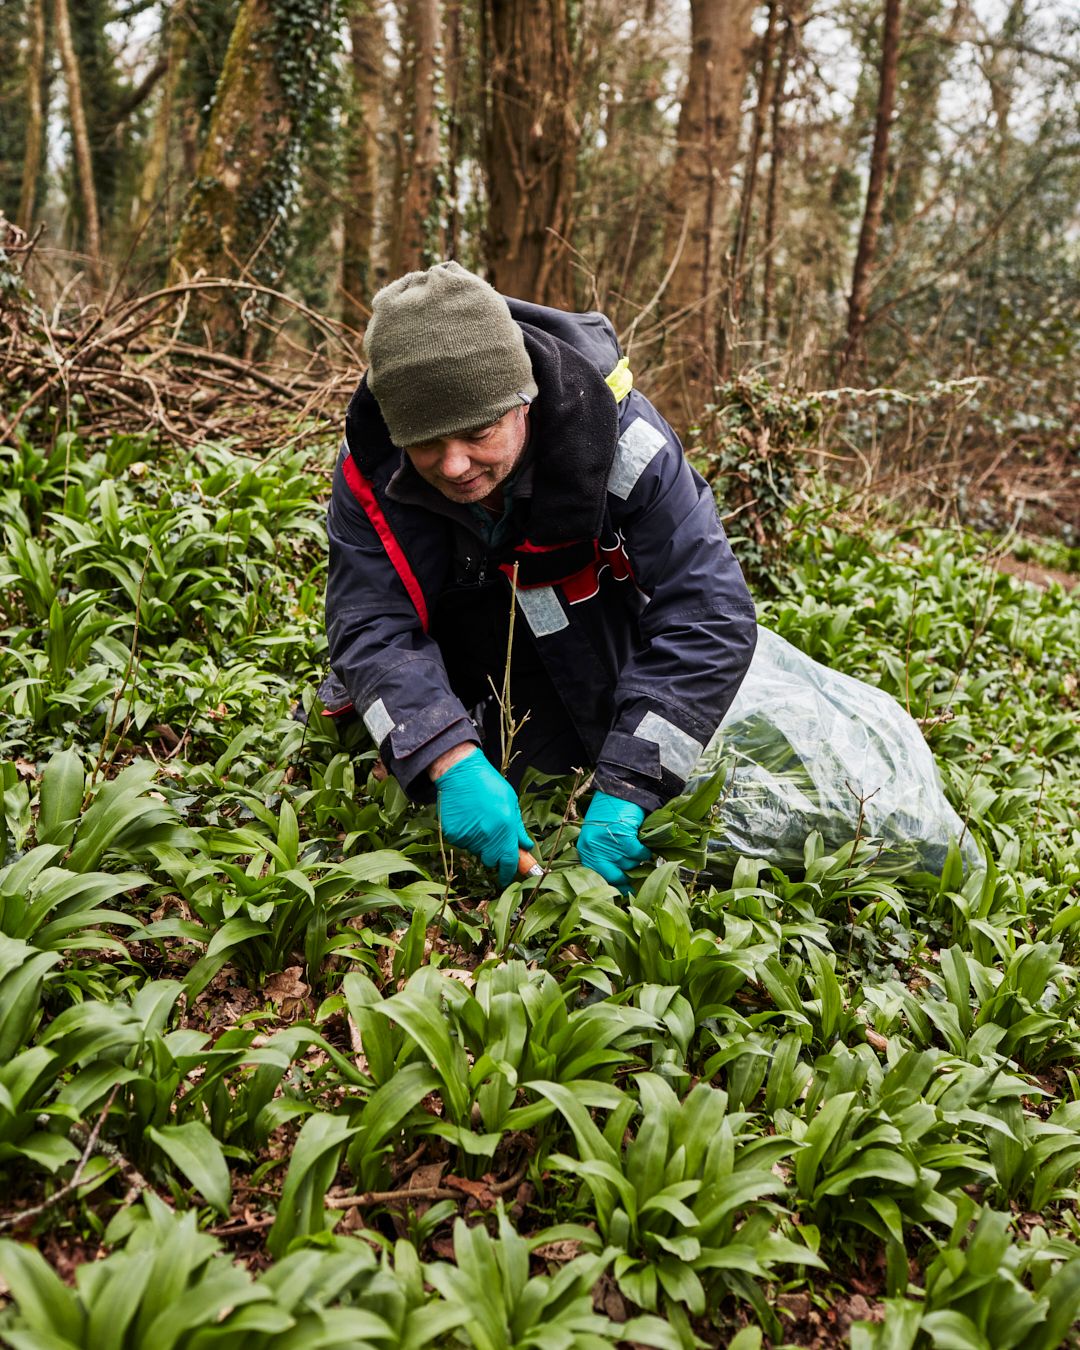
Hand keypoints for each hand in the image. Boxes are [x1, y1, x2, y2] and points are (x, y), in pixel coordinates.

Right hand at [434, 749, 532, 887]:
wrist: (461, 773)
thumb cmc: (489, 784)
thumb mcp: (511, 802)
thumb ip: (517, 828)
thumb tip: (525, 847)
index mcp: (505, 829)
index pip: (508, 861)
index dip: (508, 873)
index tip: (507, 878)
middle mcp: (487, 836)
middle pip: (490, 860)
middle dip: (493, 855)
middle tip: (492, 838)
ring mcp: (469, 836)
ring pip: (476, 851)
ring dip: (479, 843)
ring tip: (478, 821)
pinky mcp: (454, 834)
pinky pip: (462, 843)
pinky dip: (466, 836)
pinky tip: (467, 819)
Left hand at [577, 791, 651, 893]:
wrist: (617, 789)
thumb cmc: (608, 812)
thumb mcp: (598, 835)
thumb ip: (603, 855)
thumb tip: (618, 879)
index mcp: (586, 850)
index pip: (598, 877)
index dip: (613, 885)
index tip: (624, 891)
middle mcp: (594, 849)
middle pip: (614, 876)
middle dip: (627, 879)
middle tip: (636, 882)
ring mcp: (609, 844)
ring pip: (630, 865)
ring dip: (637, 862)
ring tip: (639, 855)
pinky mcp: (624, 837)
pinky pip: (639, 854)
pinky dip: (645, 853)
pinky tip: (645, 848)